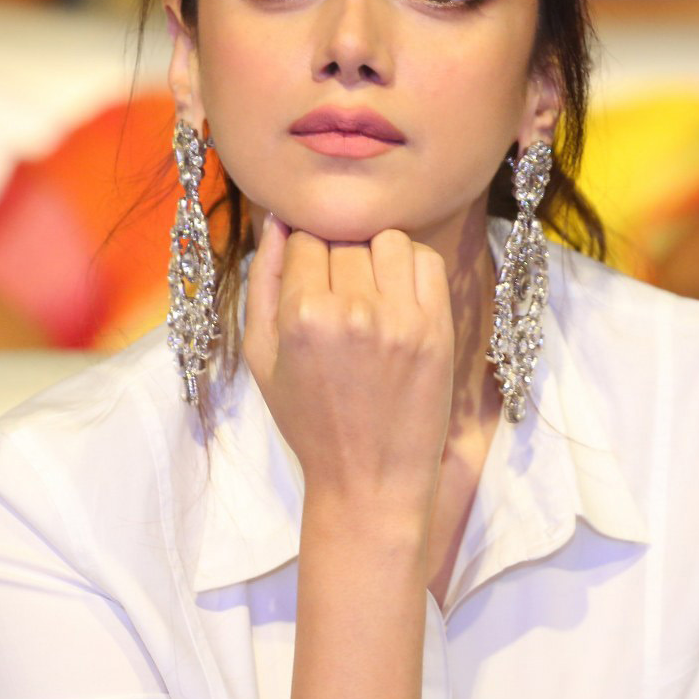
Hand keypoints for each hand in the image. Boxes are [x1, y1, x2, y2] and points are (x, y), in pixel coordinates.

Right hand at [243, 214, 453, 514]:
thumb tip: (277, 220)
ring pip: (387, 239)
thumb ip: (262, 282)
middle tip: (338, 293)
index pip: (303, 240)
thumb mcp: (261, 356)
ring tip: (369, 289)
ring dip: (375, 254)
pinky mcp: (437, 327)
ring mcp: (400, 318)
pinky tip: (397, 293)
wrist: (369, 479)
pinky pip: (426, 260)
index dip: (303, 254)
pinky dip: (411, 265)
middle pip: (344, 238)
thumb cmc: (308, 420)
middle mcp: (353, 311)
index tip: (309, 279)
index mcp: (303, 316)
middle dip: (337, 256)